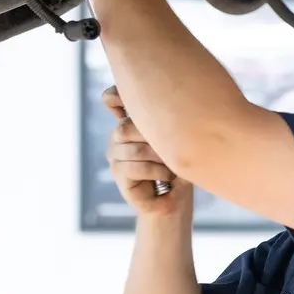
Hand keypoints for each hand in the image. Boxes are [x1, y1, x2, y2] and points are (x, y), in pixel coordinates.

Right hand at [103, 86, 192, 217]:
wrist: (177, 197)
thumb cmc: (181, 164)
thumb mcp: (180, 139)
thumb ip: (172, 122)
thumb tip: (172, 108)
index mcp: (133, 120)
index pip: (112, 98)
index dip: (115, 96)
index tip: (127, 102)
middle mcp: (119, 134)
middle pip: (126, 127)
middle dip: (153, 138)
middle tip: (174, 150)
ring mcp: (115, 154)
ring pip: (134, 149)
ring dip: (160, 158)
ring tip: (174, 166)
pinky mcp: (119, 174)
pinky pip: (133, 168)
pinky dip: (156, 172)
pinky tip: (167, 177)